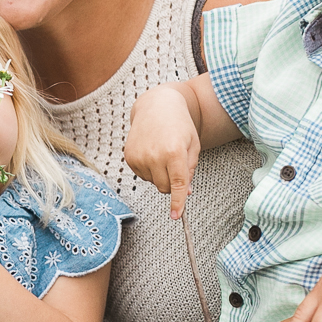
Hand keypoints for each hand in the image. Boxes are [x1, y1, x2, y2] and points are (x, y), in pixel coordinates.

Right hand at [124, 85, 202, 218]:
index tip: (176, 216)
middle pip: (164, 187)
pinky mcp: (129, 157)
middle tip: (175, 166)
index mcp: (174, 152)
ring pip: (153, 182)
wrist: (157, 106)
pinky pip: (142, 175)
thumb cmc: (180, 125)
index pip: (177, 184)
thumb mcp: (193, 145)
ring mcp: (139, 156)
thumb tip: (184, 193)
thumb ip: (190, 170)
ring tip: (162, 153)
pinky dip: (149, 169)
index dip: (177, 202)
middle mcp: (155, 155)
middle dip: (172, 184)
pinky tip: (152, 153)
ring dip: (160, 174)